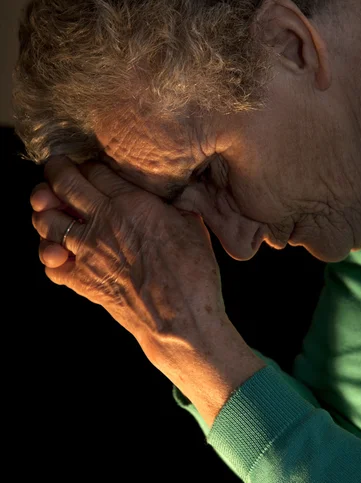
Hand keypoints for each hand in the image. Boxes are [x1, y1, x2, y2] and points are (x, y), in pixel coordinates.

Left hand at [31, 156, 226, 365]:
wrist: (180, 319)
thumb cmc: (192, 273)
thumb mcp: (191, 223)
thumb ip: (173, 201)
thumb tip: (171, 189)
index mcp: (130, 203)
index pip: (92, 168)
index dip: (88, 163)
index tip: (89, 166)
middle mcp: (101, 221)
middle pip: (61, 182)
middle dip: (55, 171)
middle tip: (57, 170)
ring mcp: (86, 252)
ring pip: (45, 219)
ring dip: (45, 211)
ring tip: (53, 210)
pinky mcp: (80, 280)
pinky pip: (48, 262)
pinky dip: (49, 253)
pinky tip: (61, 251)